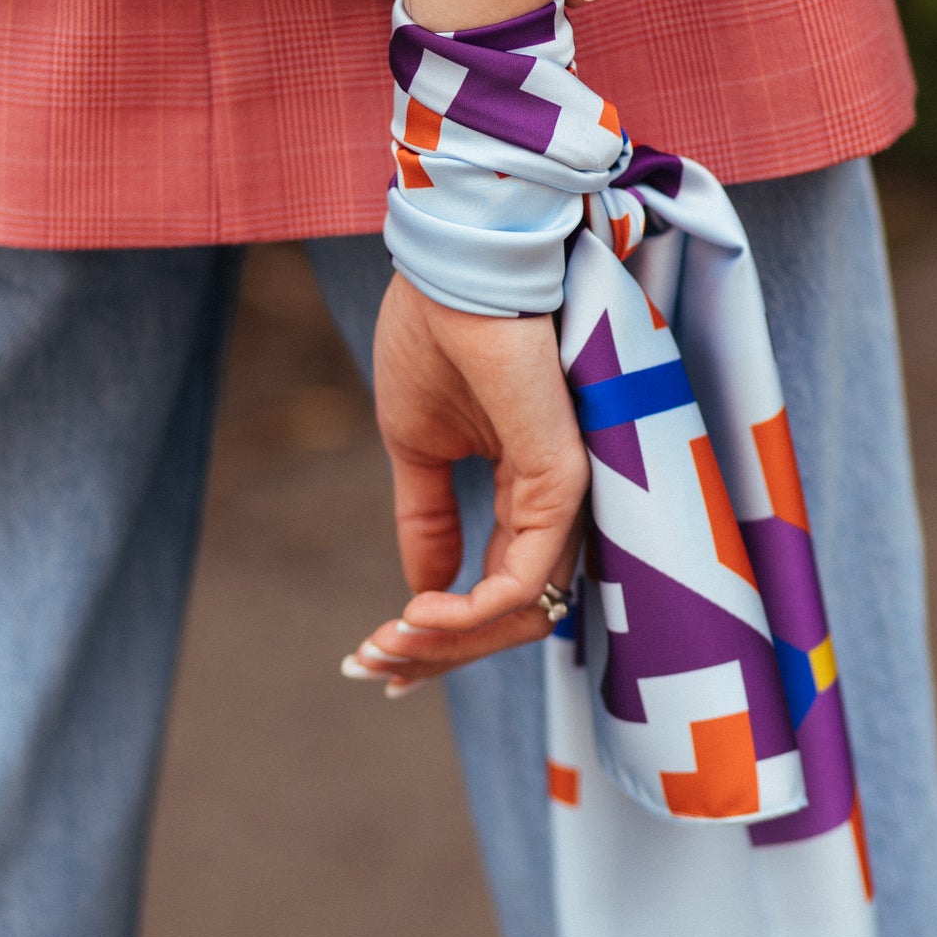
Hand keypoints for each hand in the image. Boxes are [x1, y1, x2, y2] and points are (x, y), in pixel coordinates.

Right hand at [343, 275, 588, 696]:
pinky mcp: (562, 481)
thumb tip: (420, 586)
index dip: (437, 632)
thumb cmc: (436, 335)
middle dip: (437, 653)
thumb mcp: (416, 446)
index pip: (496, 588)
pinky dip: (471, 612)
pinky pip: (527, 579)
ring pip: (522, 611)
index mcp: (526, 490)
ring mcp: (565, 494)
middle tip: (372, 665)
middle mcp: (556, 501)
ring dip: (447, 642)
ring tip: (388, 641)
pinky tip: (420, 611)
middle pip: (511, 615)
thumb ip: (427, 518)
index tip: (374, 655)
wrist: (448, 271)